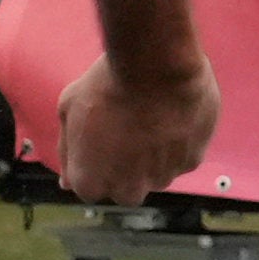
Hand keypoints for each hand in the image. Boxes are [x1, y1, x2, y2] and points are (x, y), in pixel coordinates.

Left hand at [51, 49, 215, 199]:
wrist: (155, 69)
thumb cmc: (105, 86)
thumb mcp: (68, 111)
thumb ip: (68, 152)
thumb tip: (67, 181)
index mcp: (91, 183)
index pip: (90, 185)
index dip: (96, 160)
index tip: (102, 137)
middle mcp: (127, 191)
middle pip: (125, 187)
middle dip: (124, 166)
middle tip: (127, 129)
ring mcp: (161, 179)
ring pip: (155, 173)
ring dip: (152, 155)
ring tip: (151, 118)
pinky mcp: (191, 163)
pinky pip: (181, 158)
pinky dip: (178, 143)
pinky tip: (172, 116)